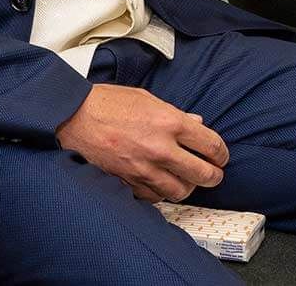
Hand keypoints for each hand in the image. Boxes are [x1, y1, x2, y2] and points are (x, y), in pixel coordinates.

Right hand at [55, 84, 228, 202]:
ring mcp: (145, 169)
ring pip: (181, 191)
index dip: (222, 153)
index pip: (211, 145)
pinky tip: (162, 184)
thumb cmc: (108, 103)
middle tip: (214, 174)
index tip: (221, 156)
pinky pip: (156, 198)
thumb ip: (176, 113)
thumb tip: (197, 121)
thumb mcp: (147, 98)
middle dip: (214, 176)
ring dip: (189, 187)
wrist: (74, 117)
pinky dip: (163, 193)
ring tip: (188, 181)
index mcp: (170, 122)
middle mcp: (161, 148)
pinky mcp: (129, 183)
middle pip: (203, 174)